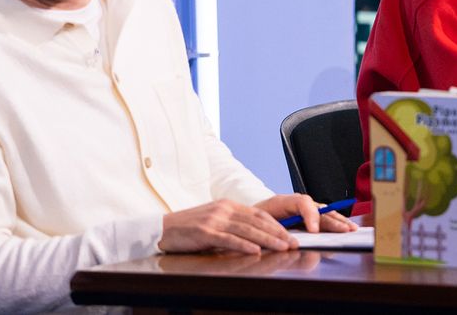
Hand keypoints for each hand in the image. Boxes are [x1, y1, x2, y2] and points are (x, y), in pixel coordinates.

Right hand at [160, 199, 296, 253]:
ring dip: (268, 239)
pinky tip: (256, 250)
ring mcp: (215, 220)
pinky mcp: (205, 232)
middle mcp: (224, 210)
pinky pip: (229, 239)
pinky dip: (244, 245)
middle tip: (294, 242)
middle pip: (257, 221)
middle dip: (278, 233)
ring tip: (282, 247)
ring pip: (247, 230)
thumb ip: (233, 225)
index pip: (259, 214)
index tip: (290, 234)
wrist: (161, 228)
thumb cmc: (189, 228)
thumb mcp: (214, 220)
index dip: (276, 224)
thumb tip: (256, 237)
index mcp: (228, 205)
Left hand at [254, 193, 357, 233]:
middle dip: (334, 221)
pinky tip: (346, 229)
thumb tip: (293, 244)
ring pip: (326, 214)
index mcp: (286, 201)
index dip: (311, 216)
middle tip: (345, 230)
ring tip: (351, 229)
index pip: (303, 203)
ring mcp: (307, 211)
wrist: (255, 218)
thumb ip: (277, 232)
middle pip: (320, 210)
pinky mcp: (311, 219)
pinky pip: (326, 220)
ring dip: (340, 222)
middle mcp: (300, 205)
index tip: (314, 231)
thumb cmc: (258, 219)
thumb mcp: (262, 222)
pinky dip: (337, 225)